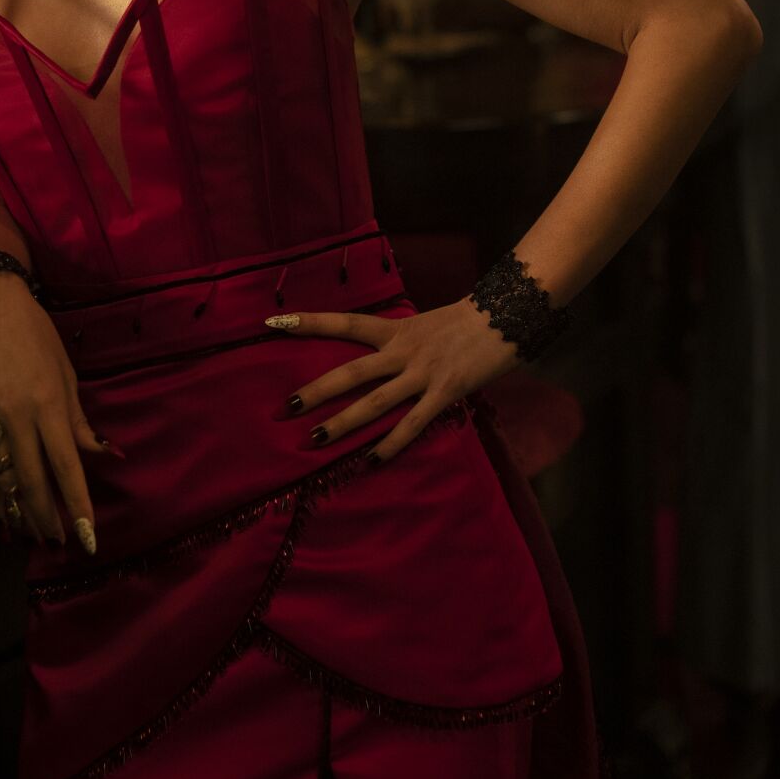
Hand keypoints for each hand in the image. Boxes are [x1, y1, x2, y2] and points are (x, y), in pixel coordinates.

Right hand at [0, 273, 120, 549]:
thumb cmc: (38, 336)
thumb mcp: (67, 374)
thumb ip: (80, 421)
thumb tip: (104, 455)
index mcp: (49, 404)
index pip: (67, 467)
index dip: (77, 505)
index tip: (88, 537)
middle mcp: (18, 417)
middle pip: (33, 482)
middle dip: (48, 519)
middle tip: (60, 544)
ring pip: (3, 480)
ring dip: (19, 514)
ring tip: (33, 538)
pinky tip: (0, 516)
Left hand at [266, 297, 519, 463]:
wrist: (507, 317)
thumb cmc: (465, 323)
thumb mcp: (423, 324)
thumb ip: (398, 342)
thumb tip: (376, 361)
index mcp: (395, 329)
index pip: (344, 322)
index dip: (308, 322)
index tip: (272, 322)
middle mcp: (403, 350)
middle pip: (350, 372)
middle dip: (314, 391)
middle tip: (281, 408)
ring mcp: (422, 373)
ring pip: (374, 402)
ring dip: (341, 422)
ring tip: (313, 439)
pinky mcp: (444, 393)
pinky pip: (412, 423)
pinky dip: (390, 444)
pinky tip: (370, 460)